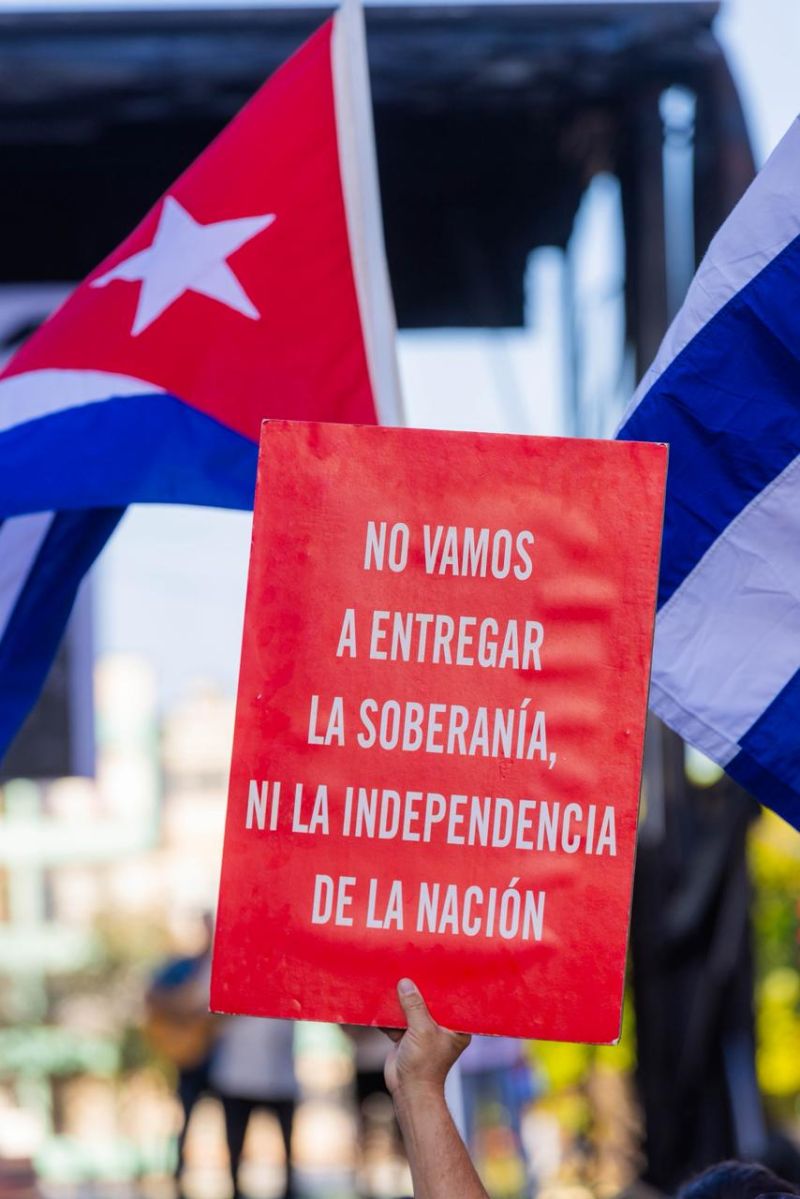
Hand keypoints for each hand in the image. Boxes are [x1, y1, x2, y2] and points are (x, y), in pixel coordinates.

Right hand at [383, 978, 470, 1098]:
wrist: (407, 1091)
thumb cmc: (424, 1064)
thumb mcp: (422, 1030)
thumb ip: (414, 1006)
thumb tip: (405, 983)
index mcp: (455, 1027)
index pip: (452, 1000)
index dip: (444, 985)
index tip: (437, 966)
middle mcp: (441, 1028)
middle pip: (429, 1003)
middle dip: (420, 990)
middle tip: (412, 967)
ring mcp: (423, 1032)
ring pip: (412, 1010)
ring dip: (402, 1000)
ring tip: (395, 977)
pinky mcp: (406, 1038)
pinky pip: (398, 1020)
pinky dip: (390, 1013)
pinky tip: (382, 997)